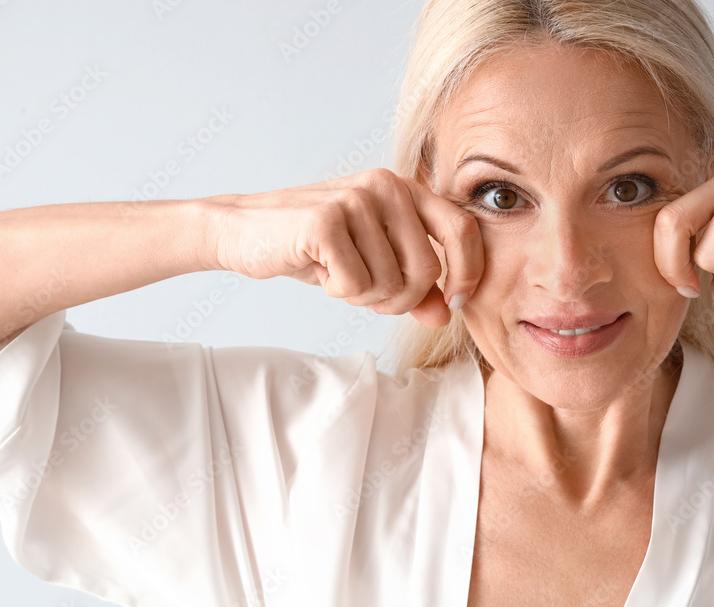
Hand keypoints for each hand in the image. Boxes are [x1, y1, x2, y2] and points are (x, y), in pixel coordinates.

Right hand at [208, 168, 484, 328]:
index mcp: (405, 188)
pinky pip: (356, 285)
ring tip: (336, 273)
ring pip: (391, 284)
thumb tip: (447, 315)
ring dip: (362, 296)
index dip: (468, 273)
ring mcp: (356, 199)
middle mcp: (386, 185)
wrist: (246, 231)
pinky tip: (319, 270)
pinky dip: (337, 291)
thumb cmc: (316, 248)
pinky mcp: (327, 221)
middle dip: (399, 299)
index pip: (462, 228)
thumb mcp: (372, 265)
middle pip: (427, 271)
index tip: (454, 302)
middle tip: (366, 292)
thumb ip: (414, 287)